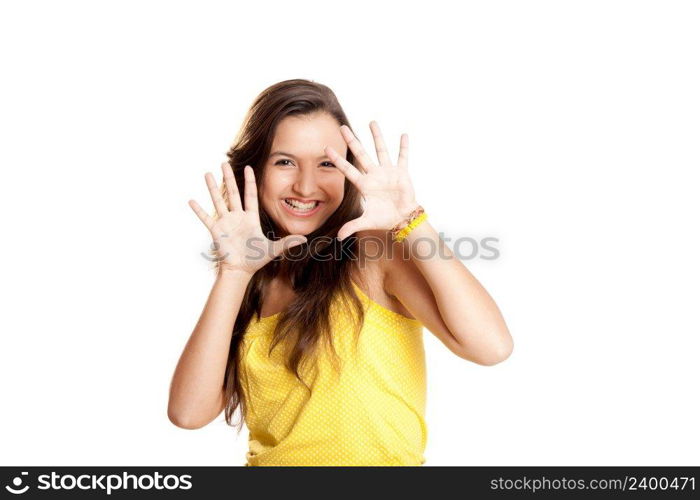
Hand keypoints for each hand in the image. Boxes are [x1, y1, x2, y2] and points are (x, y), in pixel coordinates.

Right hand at [188, 161, 307, 274]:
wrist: (241, 270)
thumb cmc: (256, 260)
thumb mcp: (273, 249)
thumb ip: (288, 242)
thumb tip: (305, 239)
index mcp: (250, 218)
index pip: (251, 195)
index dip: (250, 181)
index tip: (249, 167)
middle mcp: (237, 217)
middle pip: (233, 193)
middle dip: (229, 178)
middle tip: (224, 163)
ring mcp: (226, 222)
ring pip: (218, 201)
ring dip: (212, 188)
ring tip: (207, 174)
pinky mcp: (216, 230)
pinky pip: (206, 218)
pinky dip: (199, 210)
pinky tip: (191, 200)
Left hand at [325, 121, 419, 240]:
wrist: (402, 219)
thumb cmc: (384, 218)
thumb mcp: (366, 221)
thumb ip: (352, 226)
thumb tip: (338, 238)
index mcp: (364, 184)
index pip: (347, 169)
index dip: (337, 159)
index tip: (326, 148)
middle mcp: (374, 174)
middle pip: (360, 154)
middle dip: (352, 140)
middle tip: (342, 127)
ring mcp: (387, 172)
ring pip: (380, 150)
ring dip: (377, 137)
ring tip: (372, 122)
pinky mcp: (401, 173)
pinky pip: (403, 158)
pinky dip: (403, 147)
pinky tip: (403, 135)